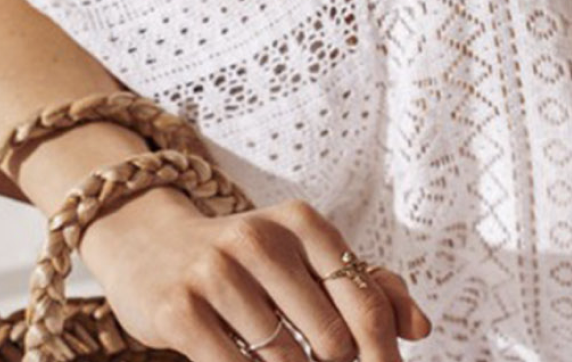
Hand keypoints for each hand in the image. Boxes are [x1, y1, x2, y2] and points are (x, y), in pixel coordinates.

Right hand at [79, 188, 432, 361]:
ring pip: (285, 358)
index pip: (365, 299)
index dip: (383, 350)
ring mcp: (215, 272)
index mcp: (304, 224)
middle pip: (332, 336)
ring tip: (286, 358)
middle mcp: (260, 239)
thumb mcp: (308, 257)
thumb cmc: (250, 260)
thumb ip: (370, 287)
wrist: (150, 246)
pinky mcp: (178, 310)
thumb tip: (421, 329)